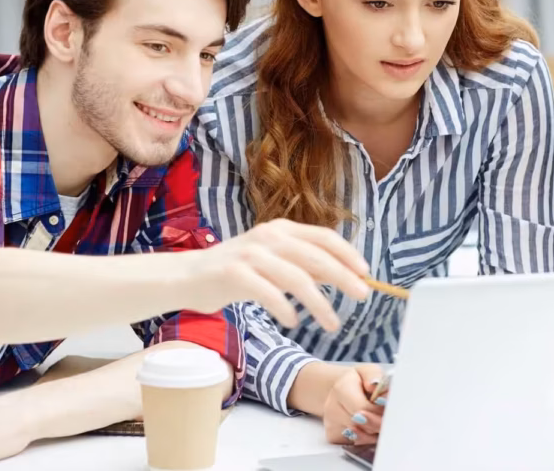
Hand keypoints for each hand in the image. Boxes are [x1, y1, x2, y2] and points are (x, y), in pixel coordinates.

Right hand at [190, 219, 370, 330]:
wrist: (188, 277)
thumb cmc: (237, 273)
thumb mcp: (274, 263)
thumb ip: (303, 266)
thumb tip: (340, 277)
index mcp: (282, 229)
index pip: (325, 237)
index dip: (348, 255)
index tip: (366, 274)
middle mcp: (269, 236)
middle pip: (317, 257)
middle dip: (344, 278)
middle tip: (362, 296)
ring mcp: (251, 253)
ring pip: (298, 278)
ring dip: (320, 304)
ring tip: (332, 323)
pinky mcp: (234, 273)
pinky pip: (269, 293)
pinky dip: (286, 309)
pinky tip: (294, 322)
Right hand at [324, 365, 385, 445]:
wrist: (340, 391)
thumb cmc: (358, 382)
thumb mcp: (368, 371)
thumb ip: (374, 377)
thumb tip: (376, 386)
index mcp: (341, 388)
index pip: (363, 407)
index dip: (380, 410)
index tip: (389, 407)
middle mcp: (332, 407)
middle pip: (361, 425)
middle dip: (379, 422)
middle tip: (388, 417)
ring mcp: (330, 423)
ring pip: (360, 437)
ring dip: (374, 431)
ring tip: (378, 419)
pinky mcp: (332, 436)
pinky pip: (355, 444)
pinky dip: (366, 438)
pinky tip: (368, 427)